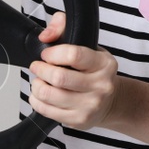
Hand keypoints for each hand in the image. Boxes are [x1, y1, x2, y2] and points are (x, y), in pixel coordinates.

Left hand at [27, 10, 118, 130]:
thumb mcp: (88, 44)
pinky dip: (37, 101)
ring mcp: (90, 105)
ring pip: (50, 95)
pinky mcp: (79, 120)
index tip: (46, 54)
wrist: (111, 101)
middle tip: (37, 66)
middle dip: (41, 70)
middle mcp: (101, 85)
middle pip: (59, 78)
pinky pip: (48, 111)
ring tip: (38, 81)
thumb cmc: (95, 71)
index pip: (74, 55)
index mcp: (104, 64)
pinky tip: (40, 95)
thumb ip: (64, 27)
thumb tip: (45, 36)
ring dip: (36, 86)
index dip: (53, 53)